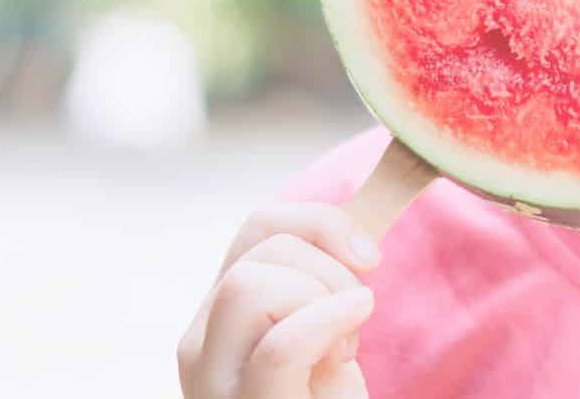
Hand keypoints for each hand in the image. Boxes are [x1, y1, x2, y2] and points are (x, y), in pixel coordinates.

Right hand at [178, 202, 382, 398]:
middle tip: (353, 320)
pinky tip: (349, 347)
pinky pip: (279, 346)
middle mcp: (202, 345)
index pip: (260, 226)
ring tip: (341, 352)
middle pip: (260, 247)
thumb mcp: (322, 328)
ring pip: (253, 285)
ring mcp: (216, 384)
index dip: (322, 223)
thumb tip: (377, 199)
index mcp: (219, 316)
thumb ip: (324, 273)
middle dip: (330, 267)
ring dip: (323, 303)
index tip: (368, 257)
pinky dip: (326, 325)